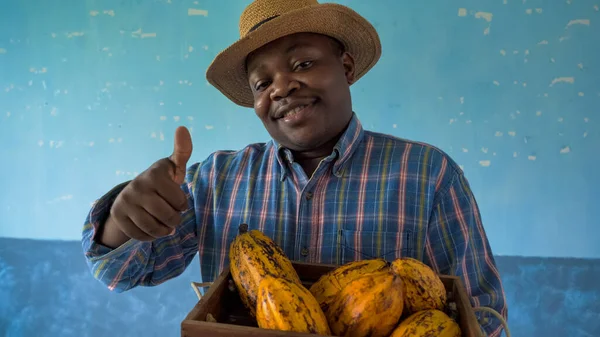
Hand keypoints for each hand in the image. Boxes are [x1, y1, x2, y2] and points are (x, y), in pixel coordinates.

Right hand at [103, 126, 192, 243]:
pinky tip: (153, 229)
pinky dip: (150, 236)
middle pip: (167, 216)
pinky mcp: (117, 215)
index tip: (179, 201)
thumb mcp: (173, 166)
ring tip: (166, 226)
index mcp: (154, 174)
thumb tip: (182, 128)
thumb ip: (182, 151)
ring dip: (164, 230)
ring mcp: (125, 201)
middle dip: (175, 220)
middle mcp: (137, 186)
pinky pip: (140, 235)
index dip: (182, 205)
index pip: (179, 201)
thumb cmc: (162, 179)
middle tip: (174, 217)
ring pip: (154, 228)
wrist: (134, 193)